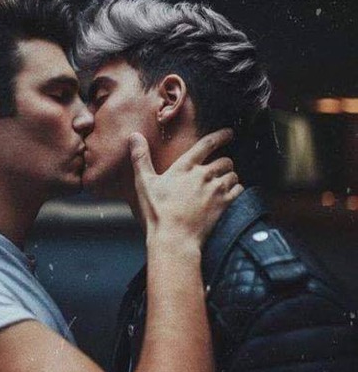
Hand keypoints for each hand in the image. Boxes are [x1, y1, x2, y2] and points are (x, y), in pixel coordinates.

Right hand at [130, 128, 241, 245]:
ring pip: (233, 175)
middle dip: (224, 163)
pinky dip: (236, 189)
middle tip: (220, 168)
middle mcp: (204, 174)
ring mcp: (216, 189)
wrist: (174, 238)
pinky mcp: (224, 204)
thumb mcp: (144, 183)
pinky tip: (230, 194)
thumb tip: (134, 136)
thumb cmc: (157, 212)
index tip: (229, 133)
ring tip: (224, 182)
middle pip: (225, 160)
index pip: (207, 144)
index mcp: (185, 166)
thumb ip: (141, 158)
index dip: (221, 136)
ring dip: (230, 177)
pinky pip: (238, 190)